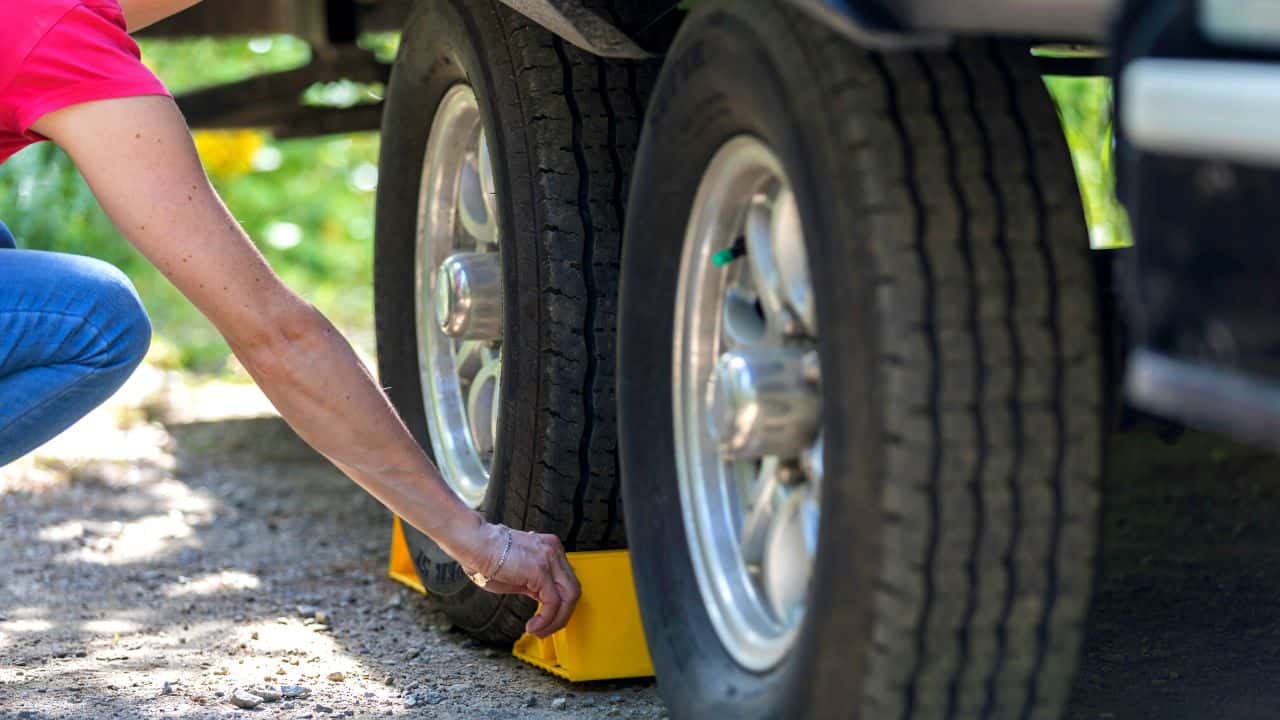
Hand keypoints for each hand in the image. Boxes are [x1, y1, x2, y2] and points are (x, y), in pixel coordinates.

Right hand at [460, 524, 580, 637]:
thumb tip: (541, 599)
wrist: (474, 544)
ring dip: (557, 620)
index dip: (561, 604)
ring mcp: (550, 558)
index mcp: (549, 550)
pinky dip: (546, 619)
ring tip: (540, 631)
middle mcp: (554, 551)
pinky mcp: (541, 570)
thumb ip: (534, 584)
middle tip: (546, 630)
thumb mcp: (518, 574)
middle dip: (562, 615)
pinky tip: (533, 626)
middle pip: (573, 589)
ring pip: (569, 597)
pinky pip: (553, 602)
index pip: (566, 581)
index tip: (549, 619)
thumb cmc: (487, 557)